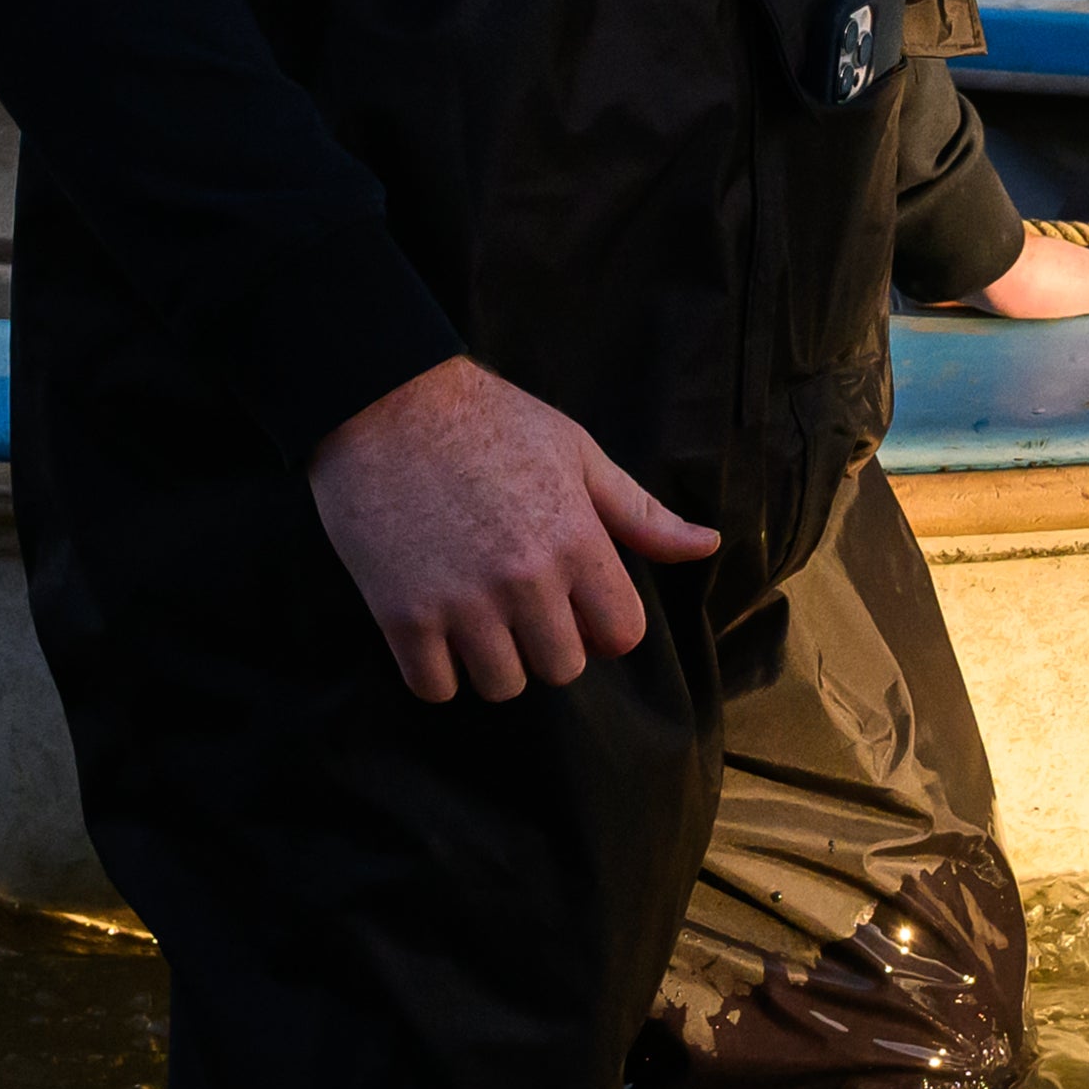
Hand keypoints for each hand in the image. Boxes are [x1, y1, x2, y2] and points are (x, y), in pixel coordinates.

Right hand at [305, 357, 718, 703]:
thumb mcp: (576, 452)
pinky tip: (432, 629)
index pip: (622, 636)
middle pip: (562, 668)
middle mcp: (526, 580)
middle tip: (517, 604)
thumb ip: (639, 513)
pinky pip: (433, 687)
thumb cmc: (488, 420)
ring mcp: (462, 602)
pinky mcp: (402, 615)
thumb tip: (706, 546)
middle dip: (546, 644)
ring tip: (473, 614)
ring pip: (501, 685)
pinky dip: (434, 671)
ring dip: (490, 661)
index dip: (603, 624)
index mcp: (576, 541)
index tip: (576, 602)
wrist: (381, 400)